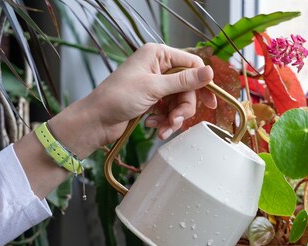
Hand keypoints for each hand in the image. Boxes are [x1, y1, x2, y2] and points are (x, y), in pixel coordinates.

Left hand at [50, 43, 216, 157]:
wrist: (96, 121)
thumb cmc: (117, 98)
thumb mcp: (154, 88)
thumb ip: (184, 81)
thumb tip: (210, 72)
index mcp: (158, 55)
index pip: (192, 65)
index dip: (203, 84)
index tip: (211, 103)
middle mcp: (158, 67)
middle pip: (188, 88)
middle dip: (183, 107)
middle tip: (176, 119)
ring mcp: (155, 85)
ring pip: (180, 102)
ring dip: (174, 118)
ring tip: (163, 127)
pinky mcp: (152, 101)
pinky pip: (170, 111)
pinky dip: (165, 121)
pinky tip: (154, 127)